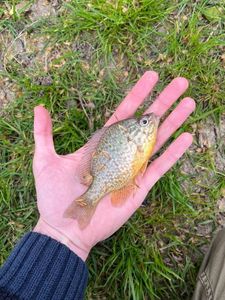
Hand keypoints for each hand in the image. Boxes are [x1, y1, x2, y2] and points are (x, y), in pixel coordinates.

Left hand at [33, 71, 194, 260]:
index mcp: (102, 143)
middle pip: (145, 122)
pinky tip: (185, 137)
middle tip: (180, 82)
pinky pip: (159, 167)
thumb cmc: (53, 196)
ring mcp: (131, 168)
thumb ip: (44, 134)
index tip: (151, 76)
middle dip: (163, 101)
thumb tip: (39, 107)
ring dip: (173, 122)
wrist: (65, 227)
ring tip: (189, 103)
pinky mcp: (138, 186)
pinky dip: (172, 153)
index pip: (123, 113)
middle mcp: (120, 152)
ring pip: (156, 141)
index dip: (137, 94)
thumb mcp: (45, 161)